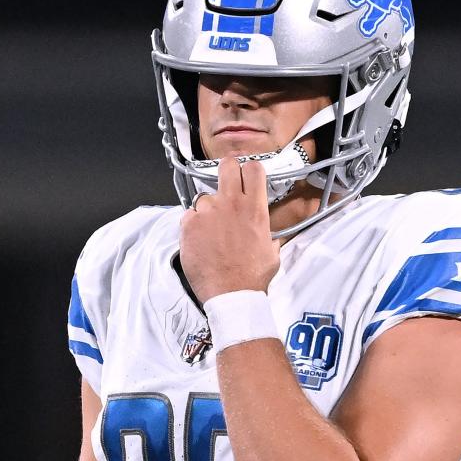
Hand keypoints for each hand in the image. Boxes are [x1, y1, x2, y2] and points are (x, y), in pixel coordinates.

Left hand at [179, 157, 280, 304]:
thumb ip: (267, 235)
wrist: (231, 295)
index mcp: (254, 208)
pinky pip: (189, 215)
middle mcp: (231, 204)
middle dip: (226, 172)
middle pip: (226, 165)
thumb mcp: (272, 252)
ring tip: (211, 232)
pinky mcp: (189, 224)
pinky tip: (200, 242)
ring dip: (207, 209)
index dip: (248, 170)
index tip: (245, 177)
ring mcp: (208, 212)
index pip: (253, 168)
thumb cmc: (252, 277)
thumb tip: (267, 235)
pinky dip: (193, 226)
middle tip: (226, 186)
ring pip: (205, 197)